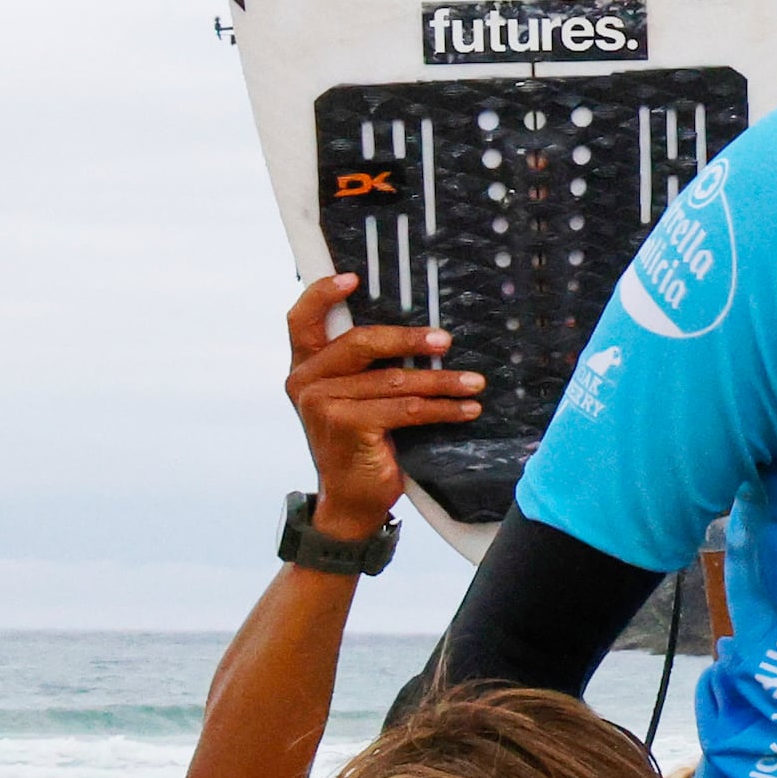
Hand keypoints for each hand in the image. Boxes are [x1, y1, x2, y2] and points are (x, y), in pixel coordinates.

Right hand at [285, 273, 482, 535]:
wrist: (351, 501)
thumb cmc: (360, 442)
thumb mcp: (353, 398)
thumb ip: (361, 366)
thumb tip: (416, 331)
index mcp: (304, 366)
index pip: (302, 318)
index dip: (323, 293)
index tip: (354, 277)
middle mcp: (306, 381)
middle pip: (360, 342)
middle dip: (409, 340)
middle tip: (446, 340)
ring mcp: (323, 404)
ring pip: (393, 380)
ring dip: (441, 380)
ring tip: (474, 382)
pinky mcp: (347, 426)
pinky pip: (405, 409)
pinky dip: (442, 408)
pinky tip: (467, 408)